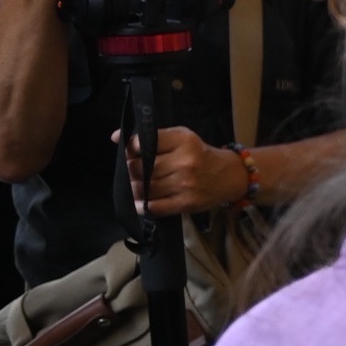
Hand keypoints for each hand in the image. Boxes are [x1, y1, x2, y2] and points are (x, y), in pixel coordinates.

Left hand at [117, 126, 247, 215]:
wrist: (230, 176)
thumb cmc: (201, 154)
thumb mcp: (182, 137)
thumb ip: (152, 137)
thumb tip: (114, 138)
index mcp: (184, 140)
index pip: (144, 143)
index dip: (131, 149)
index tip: (131, 152)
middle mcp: (185, 162)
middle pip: (140, 167)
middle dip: (132, 169)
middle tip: (137, 170)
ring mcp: (186, 184)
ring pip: (144, 187)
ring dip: (136, 187)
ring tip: (141, 184)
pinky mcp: (186, 203)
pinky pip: (154, 207)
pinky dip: (143, 205)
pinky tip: (142, 201)